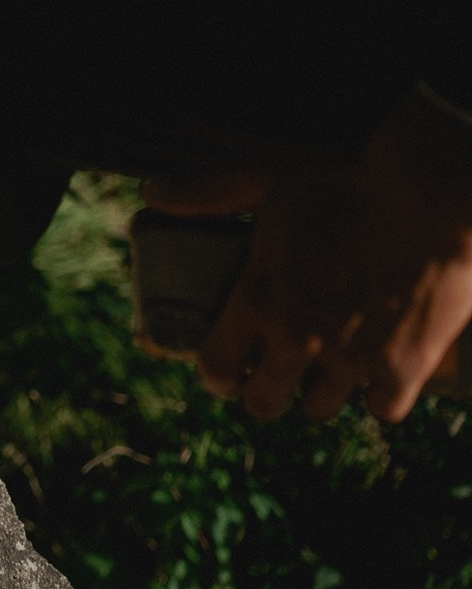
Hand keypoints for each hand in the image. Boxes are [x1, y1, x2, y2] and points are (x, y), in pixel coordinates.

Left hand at [149, 89, 471, 422]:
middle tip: (278, 372)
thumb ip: (207, 192)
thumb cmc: (347, 183)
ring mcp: (350, 360)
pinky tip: (382, 372)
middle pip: (264, 404)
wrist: (435, 196)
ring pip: (320, 408)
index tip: (228, 369)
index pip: (215, 370)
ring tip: (327, 368)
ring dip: (321, 391)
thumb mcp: (267, 179)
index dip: (219, 375)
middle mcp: (296, 340)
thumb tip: (152, 193)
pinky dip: (381, 394)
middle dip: (266, 390)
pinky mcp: (402, 369)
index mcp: (257, 301)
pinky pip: (382, 409)